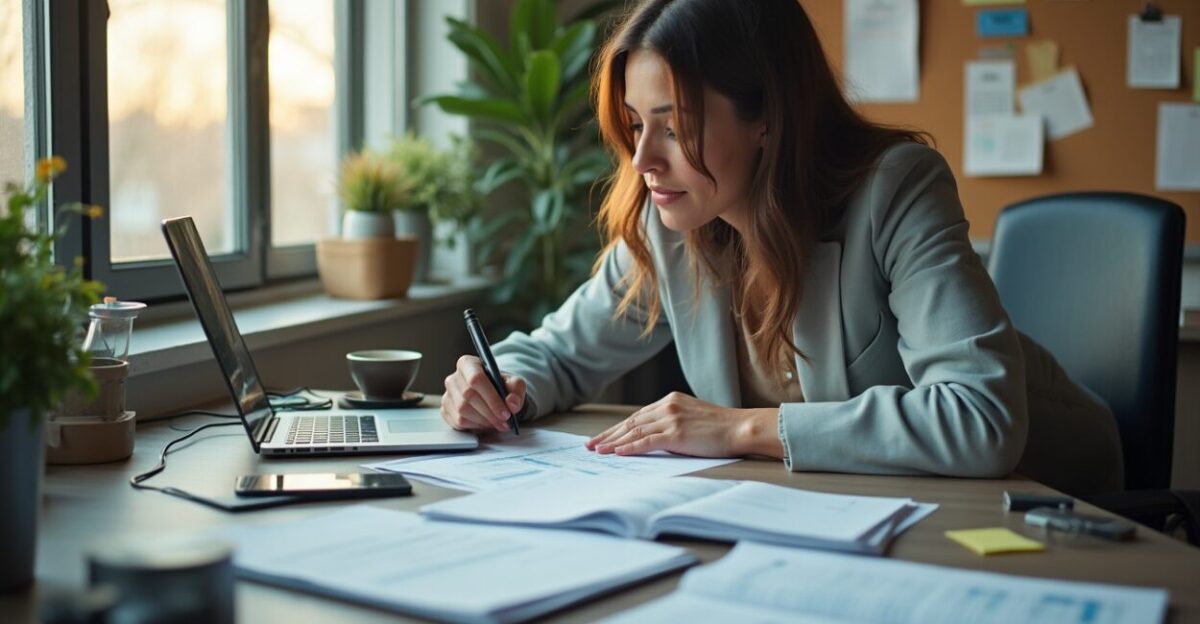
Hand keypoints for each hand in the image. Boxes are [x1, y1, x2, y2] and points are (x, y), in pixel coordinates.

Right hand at [440, 355, 525, 431]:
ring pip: (463, 411)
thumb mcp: (514, 383)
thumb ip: (517, 390)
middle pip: (469, 396)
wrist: (492, 394)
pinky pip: (458, 422)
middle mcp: (454, 377)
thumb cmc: (500, 385)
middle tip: (505, 421)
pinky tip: (486, 424)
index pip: (476, 378)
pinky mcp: (446, 410)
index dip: (492, 398)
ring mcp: (448, 395)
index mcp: (468, 364)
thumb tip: (512, 403)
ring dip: (483, 421)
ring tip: (498, 423)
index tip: (506, 413)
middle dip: (490, 413)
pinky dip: (475, 426)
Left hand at [586, 392, 781, 457]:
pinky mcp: (676, 434)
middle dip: (609, 434)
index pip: (637, 416)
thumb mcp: (692, 416)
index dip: (618, 427)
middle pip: (631, 422)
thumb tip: (654, 436)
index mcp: (670, 400)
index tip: (604, 436)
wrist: (740, 427)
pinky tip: (616, 452)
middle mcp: (667, 406)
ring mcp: (671, 419)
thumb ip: (672, 421)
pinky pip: (646, 442)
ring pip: (634, 432)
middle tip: (591, 444)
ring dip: (613, 442)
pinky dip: (629, 447)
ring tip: (598, 450)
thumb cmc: (721, 427)